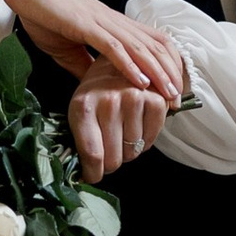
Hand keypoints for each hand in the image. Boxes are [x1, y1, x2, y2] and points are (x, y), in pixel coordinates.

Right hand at [2, 0, 186, 101]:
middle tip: (179, 101)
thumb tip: (96, 87)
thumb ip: (84, 66)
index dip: (167, 66)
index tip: (173, 90)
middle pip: (154, 47)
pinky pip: (112, 46)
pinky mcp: (84, 24)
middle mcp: (113, 22)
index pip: (152, 44)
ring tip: (169, 95)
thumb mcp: (67, 47)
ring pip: (139, 48)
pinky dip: (128, 64)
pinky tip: (140, 81)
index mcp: (112, 26)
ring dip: (157, 73)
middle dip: (170, 75)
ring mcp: (101, 22)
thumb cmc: (43, 12)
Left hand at [68, 59, 168, 179]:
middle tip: (109, 155)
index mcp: (84, 106)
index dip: (94, 173)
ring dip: (128, 151)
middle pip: (114, 158)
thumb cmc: (97, 90)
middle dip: (111, 164)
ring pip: (133, 150)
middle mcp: (109, 102)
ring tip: (122, 135)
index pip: (92, 154)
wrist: (121, 59)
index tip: (93, 176)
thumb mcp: (80, 108)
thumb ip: (81, 139)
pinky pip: (152, 138)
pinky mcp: (155, 99)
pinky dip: (146, 141)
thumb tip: (86, 175)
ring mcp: (134, 99)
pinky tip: (137, 130)